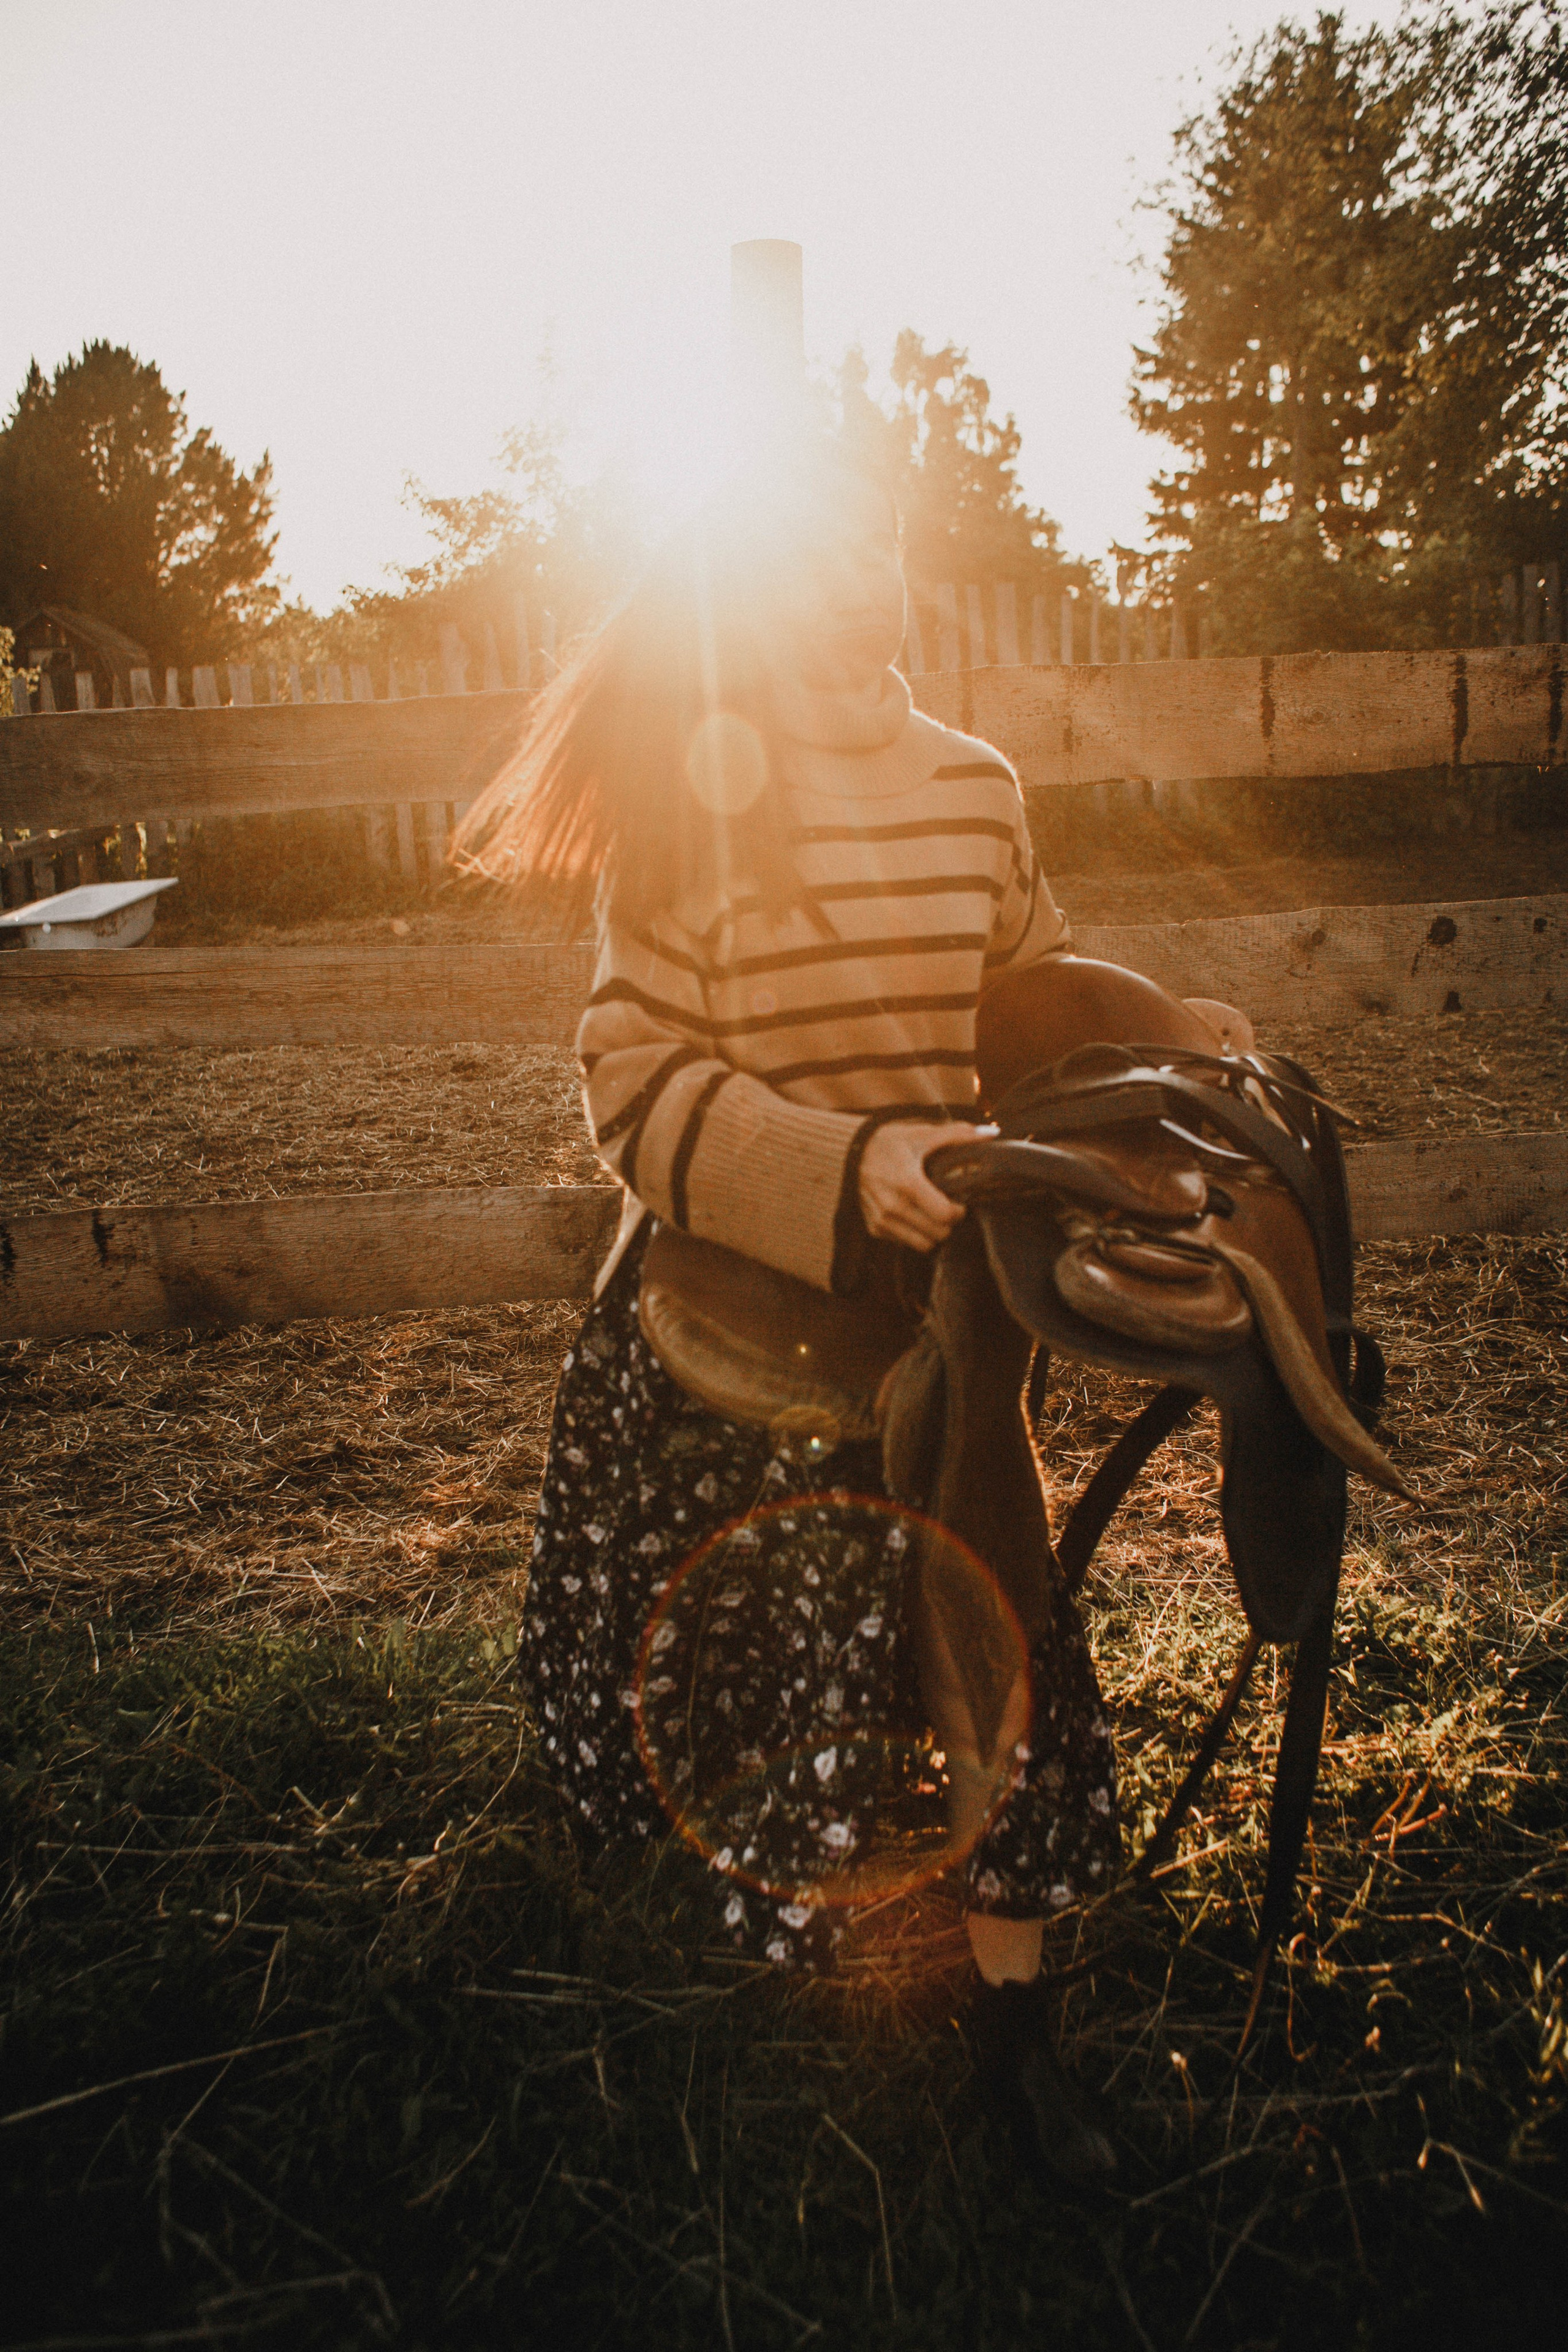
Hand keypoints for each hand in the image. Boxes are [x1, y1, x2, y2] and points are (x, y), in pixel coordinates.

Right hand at [858, 1121, 993, 1251]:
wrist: (852, 1153)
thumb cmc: (890, 1143)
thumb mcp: (922, 1135)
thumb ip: (958, 1135)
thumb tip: (991, 1134)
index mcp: (908, 1182)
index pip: (944, 1215)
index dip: (958, 1211)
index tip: (959, 1202)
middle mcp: (893, 1205)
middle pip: (938, 1233)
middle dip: (948, 1223)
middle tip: (947, 1207)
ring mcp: (883, 1220)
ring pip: (924, 1244)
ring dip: (933, 1232)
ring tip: (931, 1213)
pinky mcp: (875, 1228)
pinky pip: (906, 1243)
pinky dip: (914, 1233)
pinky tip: (913, 1214)